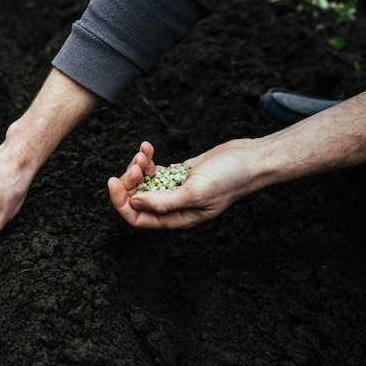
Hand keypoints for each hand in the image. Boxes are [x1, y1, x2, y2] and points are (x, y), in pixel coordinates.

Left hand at [108, 139, 256, 228]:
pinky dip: (147, 159)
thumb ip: (163, 202)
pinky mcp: (179, 173)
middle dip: (130, 181)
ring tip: (144, 153)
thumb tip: (134, 204)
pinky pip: (154, 170)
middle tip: (136, 164)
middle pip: (136, 199)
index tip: (113, 180)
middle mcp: (173, 206)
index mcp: (176, 218)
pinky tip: (148, 147)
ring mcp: (175, 189)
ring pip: (143, 183)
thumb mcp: (194, 192)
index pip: (137, 217)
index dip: (120, 202)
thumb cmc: (229, 179)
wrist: (252, 159)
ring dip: (137, 167)